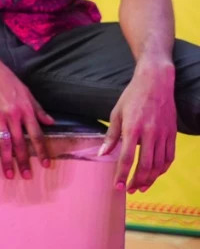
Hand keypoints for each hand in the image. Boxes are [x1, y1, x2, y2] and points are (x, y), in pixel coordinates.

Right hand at [0, 49, 53, 178]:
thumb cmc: (6, 78)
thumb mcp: (26, 91)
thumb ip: (38, 109)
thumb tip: (51, 122)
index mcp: (26, 109)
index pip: (37, 135)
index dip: (42, 151)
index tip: (46, 165)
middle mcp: (13, 115)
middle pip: (21, 143)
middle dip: (25, 161)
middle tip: (27, 176)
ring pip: (5, 143)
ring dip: (8, 161)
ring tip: (10, 174)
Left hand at [99, 59, 176, 192]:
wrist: (156, 82)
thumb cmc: (132, 97)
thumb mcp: (116, 113)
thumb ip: (111, 136)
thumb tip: (102, 154)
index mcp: (133, 127)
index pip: (127, 157)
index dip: (122, 174)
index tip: (117, 187)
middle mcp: (150, 133)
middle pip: (145, 165)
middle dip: (137, 181)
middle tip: (129, 191)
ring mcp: (164, 134)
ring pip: (159, 164)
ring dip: (150, 179)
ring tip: (141, 187)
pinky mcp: (172, 134)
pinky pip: (169, 157)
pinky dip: (162, 169)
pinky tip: (155, 175)